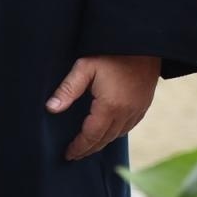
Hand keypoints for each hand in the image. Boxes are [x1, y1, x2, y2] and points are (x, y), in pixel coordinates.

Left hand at [46, 54, 161, 159]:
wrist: (143, 41)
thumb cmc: (112, 52)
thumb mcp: (85, 66)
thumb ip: (68, 89)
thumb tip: (51, 108)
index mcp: (110, 106)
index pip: (91, 136)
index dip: (79, 147)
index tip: (68, 154)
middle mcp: (126, 112)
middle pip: (105, 139)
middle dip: (89, 149)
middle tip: (76, 154)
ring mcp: (138, 109)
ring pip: (118, 135)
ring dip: (102, 142)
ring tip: (90, 145)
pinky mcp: (145, 104)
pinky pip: (129, 126)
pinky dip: (117, 133)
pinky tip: (109, 131)